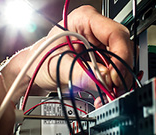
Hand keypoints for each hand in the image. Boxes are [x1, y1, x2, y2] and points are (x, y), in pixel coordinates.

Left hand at [0, 5, 132, 103]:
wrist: (33, 71)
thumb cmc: (38, 60)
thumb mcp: (57, 66)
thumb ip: (80, 73)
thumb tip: (103, 80)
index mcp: (84, 20)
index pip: (115, 33)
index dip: (120, 55)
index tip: (115, 75)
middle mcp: (95, 29)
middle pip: (122, 47)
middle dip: (121, 71)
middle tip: (115, 88)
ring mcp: (100, 43)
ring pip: (122, 60)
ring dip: (119, 79)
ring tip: (109, 93)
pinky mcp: (101, 57)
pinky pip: (116, 69)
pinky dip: (114, 83)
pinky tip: (107, 92)